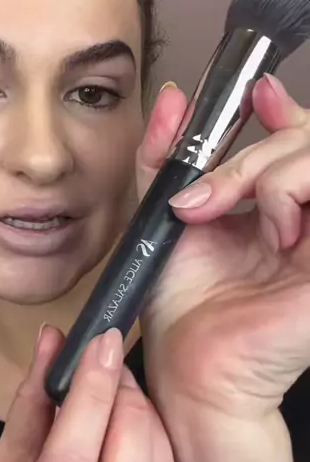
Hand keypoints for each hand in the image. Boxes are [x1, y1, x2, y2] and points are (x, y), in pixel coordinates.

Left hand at [136, 74, 309, 424]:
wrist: (192, 366)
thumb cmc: (184, 306)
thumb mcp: (167, 217)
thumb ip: (166, 157)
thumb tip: (175, 99)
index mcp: (278, 210)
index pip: (302, 140)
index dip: (285, 109)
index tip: (255, 95)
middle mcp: (309, 221)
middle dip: (256, 152)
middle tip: (208, 195)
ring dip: (274, 171)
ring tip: (236, 213)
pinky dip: (292, 197)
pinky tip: (274, 235)